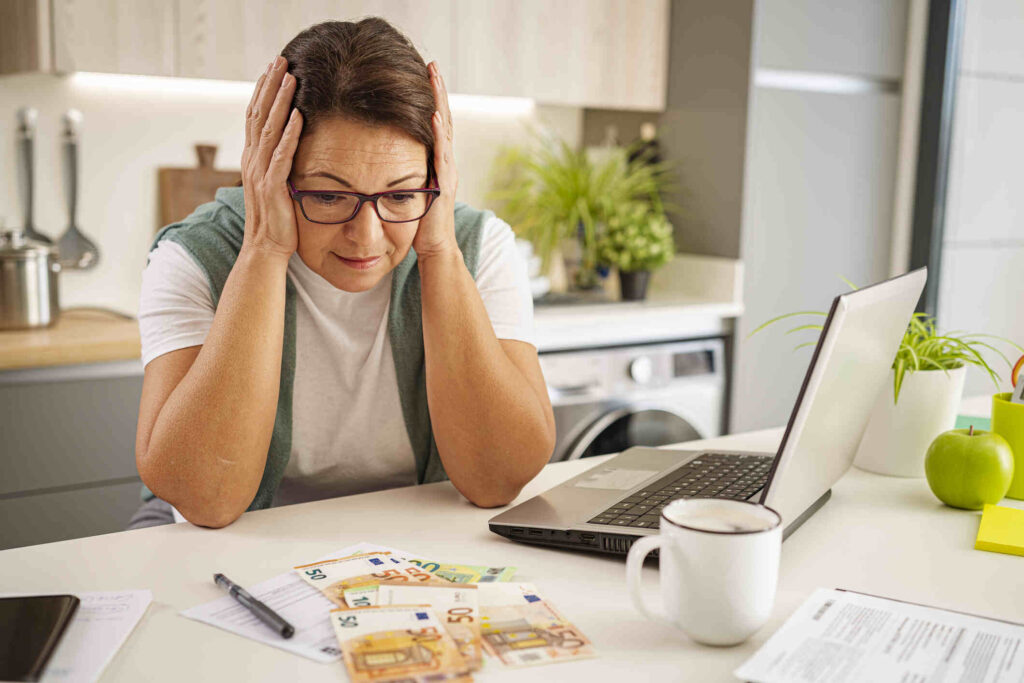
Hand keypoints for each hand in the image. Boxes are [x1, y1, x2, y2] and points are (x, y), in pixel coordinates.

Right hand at [240, 56, 302, 261]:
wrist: (266, 249)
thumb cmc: (276, 219)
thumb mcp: (276, 184)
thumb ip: (279, 162)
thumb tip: (291, 142)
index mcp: (252, 158)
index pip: (254, 116)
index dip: (263, 90)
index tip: (273, 67)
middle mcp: (252, 161)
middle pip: (258, 114)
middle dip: (270, 85)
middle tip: (281, 59)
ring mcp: (260, 174)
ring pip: (268, 129)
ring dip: (280, 102)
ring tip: (290, 78)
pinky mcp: (273, 188)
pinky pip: (281, 156)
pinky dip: (289, 135)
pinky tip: (298, 116)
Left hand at [412, 61, 458, 260]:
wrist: (434, 249)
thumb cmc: (416, 224)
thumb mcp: (405, 188)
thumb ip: (399, 170)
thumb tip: (379, 156)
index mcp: (434, 160)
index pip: (433, 123)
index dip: (429, 98)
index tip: (423, 73)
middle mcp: (444, 161)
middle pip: (443, 118)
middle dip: (437, 91)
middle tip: (431, 64)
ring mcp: (447, 171)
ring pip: (445, 130)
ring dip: (440, 103)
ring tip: (435, 78)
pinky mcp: (443, 184)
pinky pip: (441, 154)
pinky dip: (439, 134)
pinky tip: (434, 116)